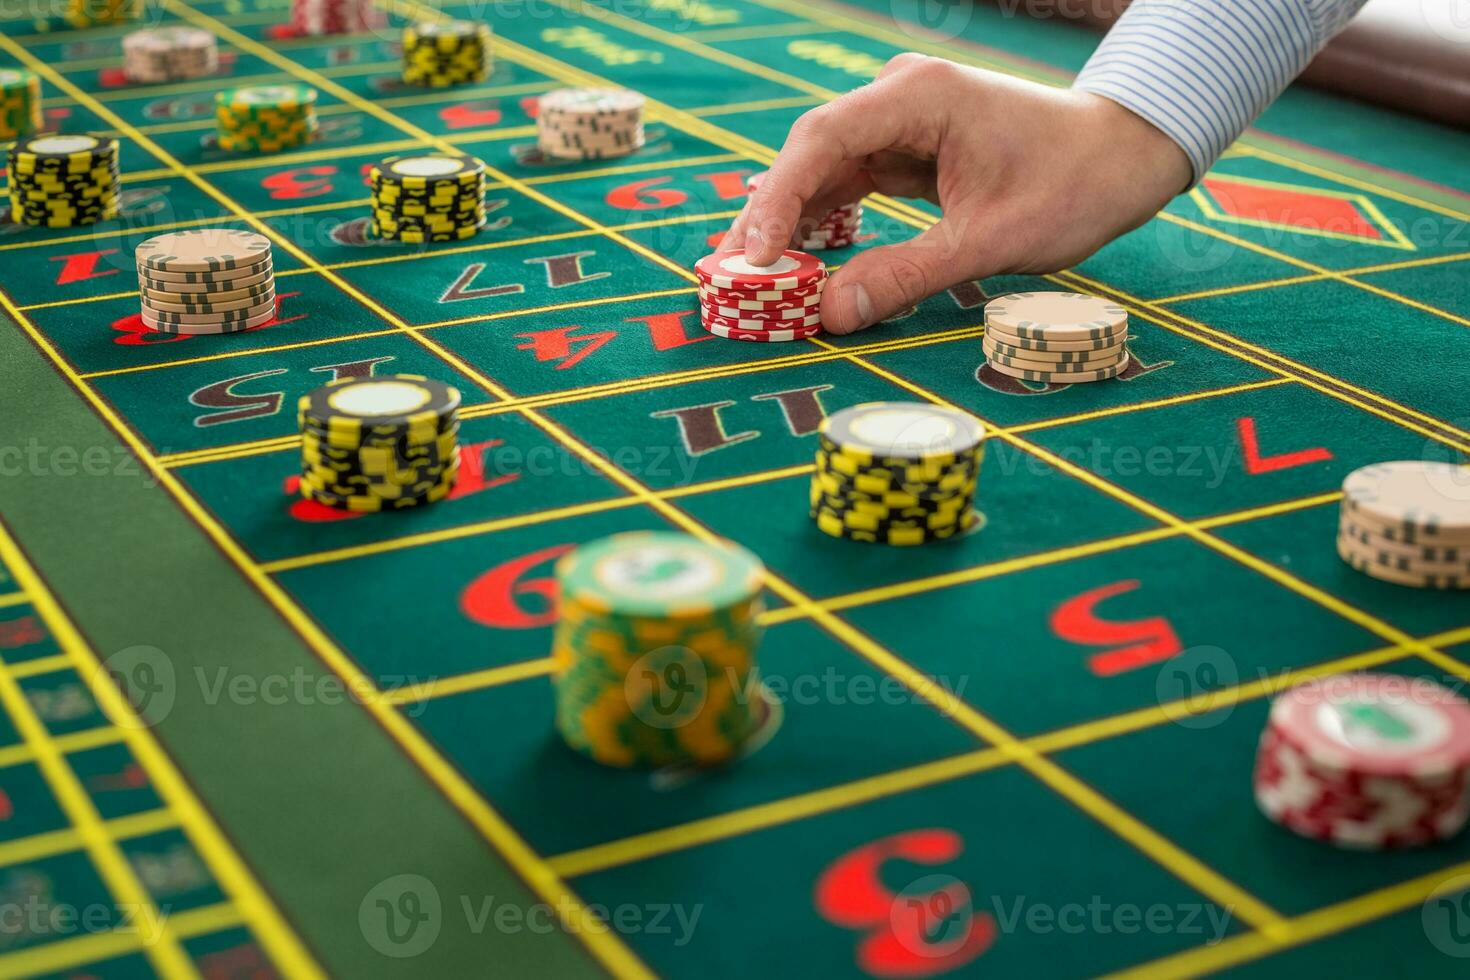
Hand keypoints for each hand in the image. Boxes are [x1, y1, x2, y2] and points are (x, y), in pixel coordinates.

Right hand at [721, 54, 1191, 333]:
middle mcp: (900, 99)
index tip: (750, 256)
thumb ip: (907, 275)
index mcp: (920, 98)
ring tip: (748, 281)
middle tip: (727, 279)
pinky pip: (848, 186)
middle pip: (810, 155)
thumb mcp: (990, 241)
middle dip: (769, 219)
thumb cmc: (1072, 186)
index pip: (822, 140)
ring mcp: (901, 123)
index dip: (777, 200)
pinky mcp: (906, 149)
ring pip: (822, 174)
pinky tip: (794, 264)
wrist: (1124, 155)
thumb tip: (830, 314)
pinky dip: (821, 225)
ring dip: (789, 226)